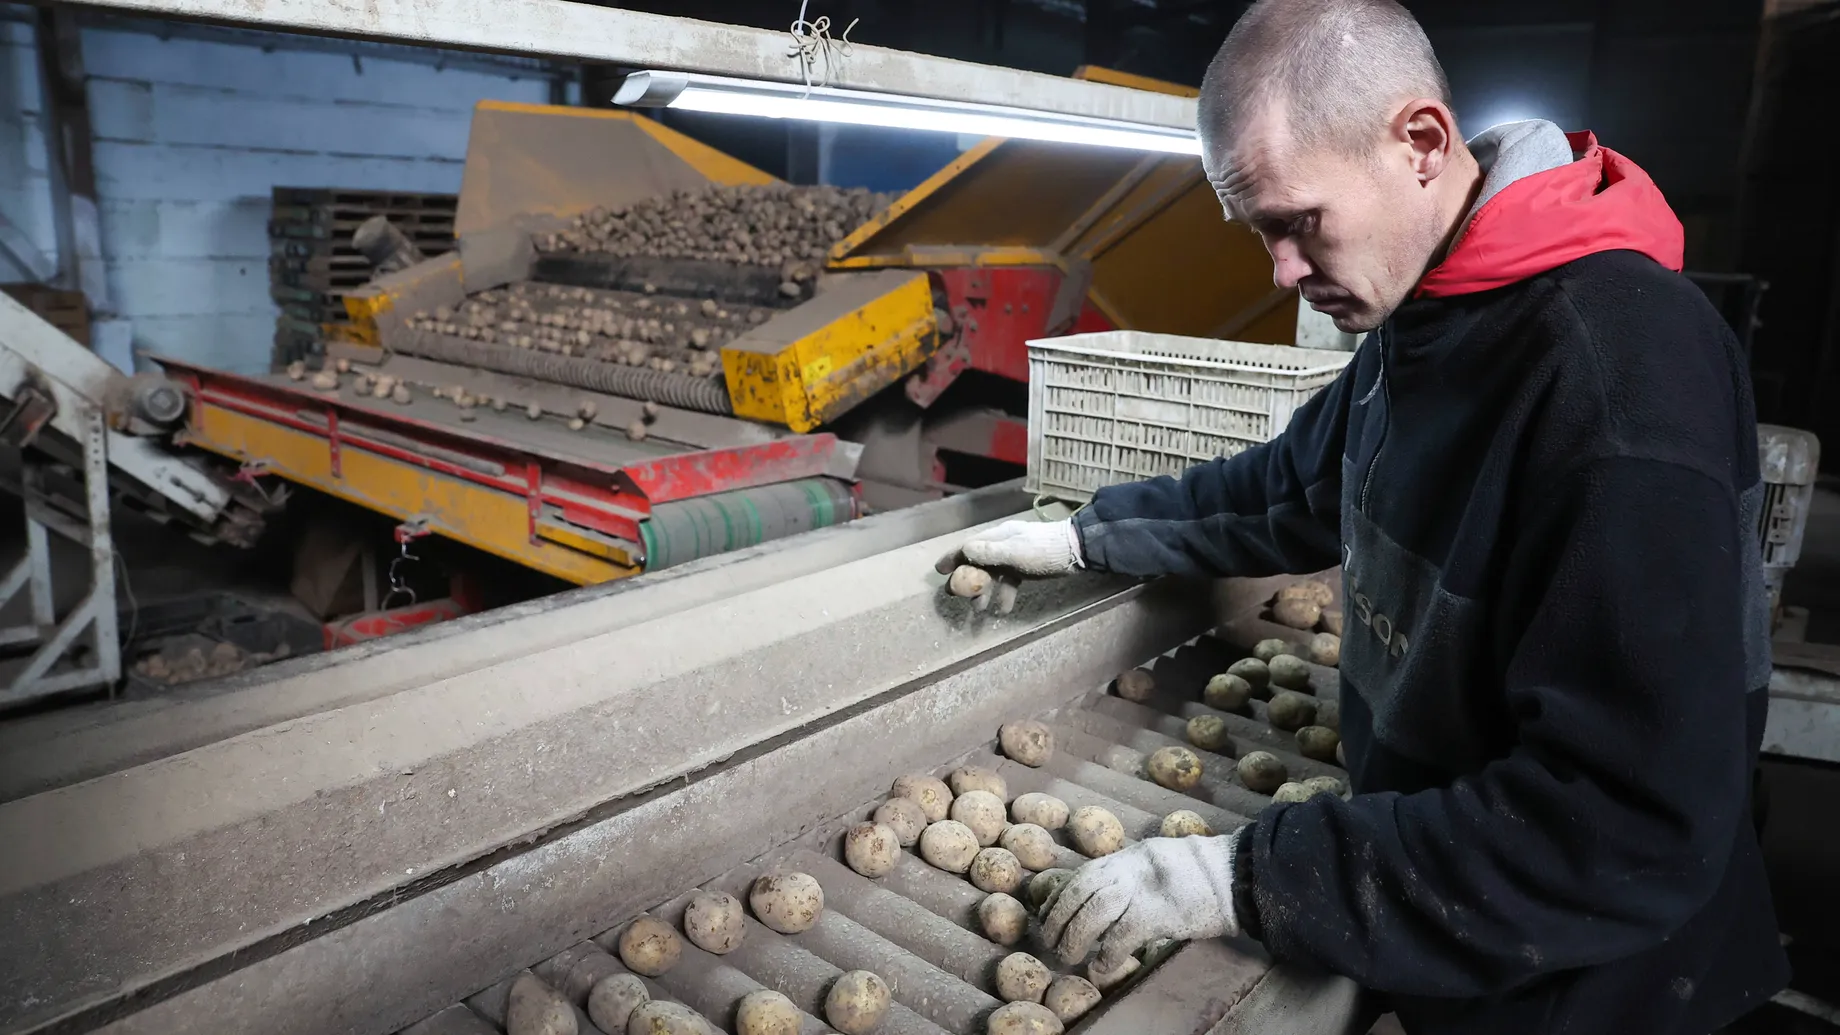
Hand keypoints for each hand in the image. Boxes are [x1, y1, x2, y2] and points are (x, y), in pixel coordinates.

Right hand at [934, 519, 1082, 613]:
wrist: (1077, 550)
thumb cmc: (1044, 550)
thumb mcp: (1015, 552)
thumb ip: (990, 553)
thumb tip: (964, 551)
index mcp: (998, 536)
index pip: (969, 546)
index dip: (953, 557)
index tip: (939, 571)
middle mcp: (1003, 544)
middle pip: (978, 561)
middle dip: (966, 579)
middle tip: (955, 595)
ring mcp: (1015, 556)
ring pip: (993, 574)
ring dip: (984, 591)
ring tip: (978, 610)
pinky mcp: (1027, 567)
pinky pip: (1009, 581)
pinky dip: (1004, 595)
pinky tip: (1002, 609)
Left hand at [1040, 833, 1240, 972]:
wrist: (1234, 876)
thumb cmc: (1197, 876)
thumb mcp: (1154, 863)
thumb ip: (1126, 875)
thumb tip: (1095, 900)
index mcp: (1127, 857)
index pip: (1081, 875)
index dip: (1058, 898)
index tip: (1046, 917)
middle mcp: (1130, 867)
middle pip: (1081, 890)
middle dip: (1059, 918)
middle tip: (1050, 942)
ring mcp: (1144, 887)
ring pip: (1095, 910)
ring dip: (1076, 936)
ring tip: (1069, 957)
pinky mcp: (1160, 911)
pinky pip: (1123, 934)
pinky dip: (1108, 953)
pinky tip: (1101, 965)